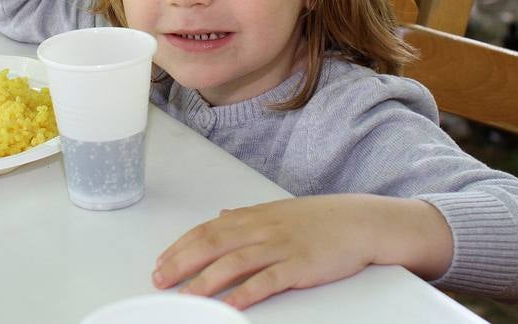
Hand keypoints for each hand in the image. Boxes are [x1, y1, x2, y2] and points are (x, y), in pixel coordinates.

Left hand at [152, 195, 451, 309]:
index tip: (161, 262)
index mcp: (253, 216)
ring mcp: (279, 246)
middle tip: (159, 280)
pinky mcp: (298, 265)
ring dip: (204, 281)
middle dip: (182, 262)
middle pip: (212, 244)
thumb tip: (222, 214)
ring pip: (232, 262)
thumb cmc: (317, 220)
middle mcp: (260, 228)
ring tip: (184, 297)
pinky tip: (228, 305)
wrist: (358, 221)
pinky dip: (244, 293)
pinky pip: (266, 281)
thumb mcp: (277, 211)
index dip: (181, 246)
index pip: (207, 230)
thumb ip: (246, 215)